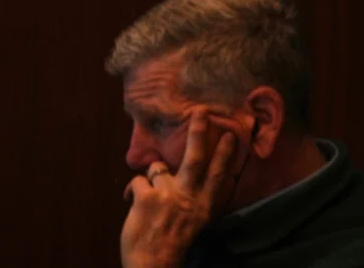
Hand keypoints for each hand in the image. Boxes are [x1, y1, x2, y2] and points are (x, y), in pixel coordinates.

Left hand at [120, 107, 236, 267]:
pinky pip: (138, 182)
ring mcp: (167, 195)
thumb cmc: (174, 244)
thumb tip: (190, 178)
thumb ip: (195, 199)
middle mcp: (188, 196)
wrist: (153, 264)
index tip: (230, 135)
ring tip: (151, 195)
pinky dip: (133, 192)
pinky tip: (133, 203)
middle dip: (198, 133)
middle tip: (200, 112)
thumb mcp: (196, 222)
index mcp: (203, 204)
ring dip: (153, 178)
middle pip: (195, 158)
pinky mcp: (146, 198)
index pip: (218, 174)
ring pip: (158, 169)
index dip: (224, 153)